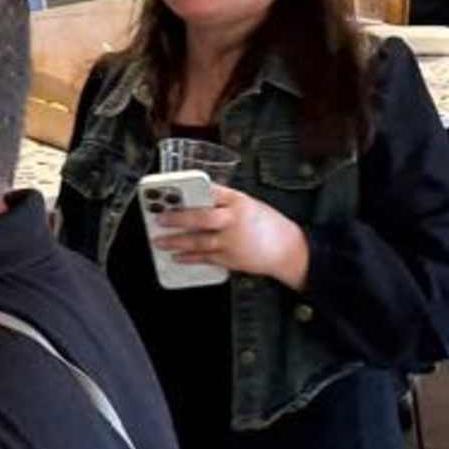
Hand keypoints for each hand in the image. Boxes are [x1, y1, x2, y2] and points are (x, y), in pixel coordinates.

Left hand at [147, 182, 310, 287]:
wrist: (288, 250)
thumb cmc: (268, 225)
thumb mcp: (249, 204)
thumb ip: (225, 202)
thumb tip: (198, 201)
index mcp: (239, 200)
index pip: (210, 190)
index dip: (190, 189)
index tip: (172, 189)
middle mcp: (233, 219)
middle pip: (201, 216)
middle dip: (177, 217)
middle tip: (160, 218)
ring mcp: (231, 241)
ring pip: (198, 240)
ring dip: (176, 241)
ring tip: (160, 241)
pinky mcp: (231, 259)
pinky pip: (205, 258)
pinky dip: (189, 257)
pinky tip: (177, 256)